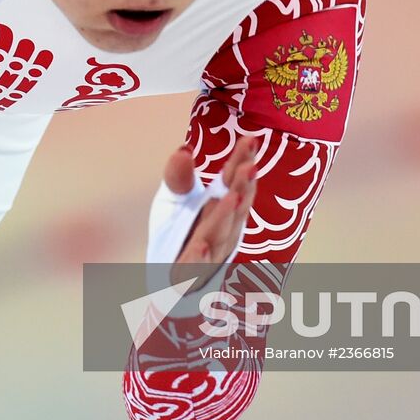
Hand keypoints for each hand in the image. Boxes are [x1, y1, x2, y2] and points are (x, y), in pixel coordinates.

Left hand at [164, 137, 256, 285]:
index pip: (233, 179)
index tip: (251, 139)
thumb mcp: (175, 200)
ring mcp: (213, 251)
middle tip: (249, 166)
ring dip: (226, 218)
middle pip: (234, 205)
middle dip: (242, 187)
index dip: (242, 160)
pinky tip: (201, 248)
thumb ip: (179, 176)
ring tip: (230, 198)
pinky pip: (196, 266)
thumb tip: (183, 148)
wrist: (169, 281)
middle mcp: (224, 227)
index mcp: (222, 205)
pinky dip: (200, 258)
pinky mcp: (192, 274)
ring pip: (220, 234)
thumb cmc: (178, 233)